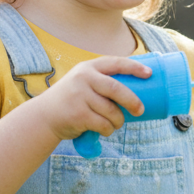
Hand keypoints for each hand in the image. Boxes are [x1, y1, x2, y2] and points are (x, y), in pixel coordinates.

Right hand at [32, 56, 152, 142]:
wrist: (44, 116)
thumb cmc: (72, 100)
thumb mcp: (83, 82)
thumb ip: (103, 82)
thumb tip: (139, 89)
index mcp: (89, 67)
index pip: (116, 63)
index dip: (135, 67)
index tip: (149, 74)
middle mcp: (83, 78)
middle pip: (116, 89)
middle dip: (132, 101)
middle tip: (140, 110)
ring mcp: (79, 96)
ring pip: (111, 111)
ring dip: (118, 121)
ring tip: (116, 123)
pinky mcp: (77, 114)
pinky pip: (102, 124)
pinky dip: (108, 130)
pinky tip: (105, 130)